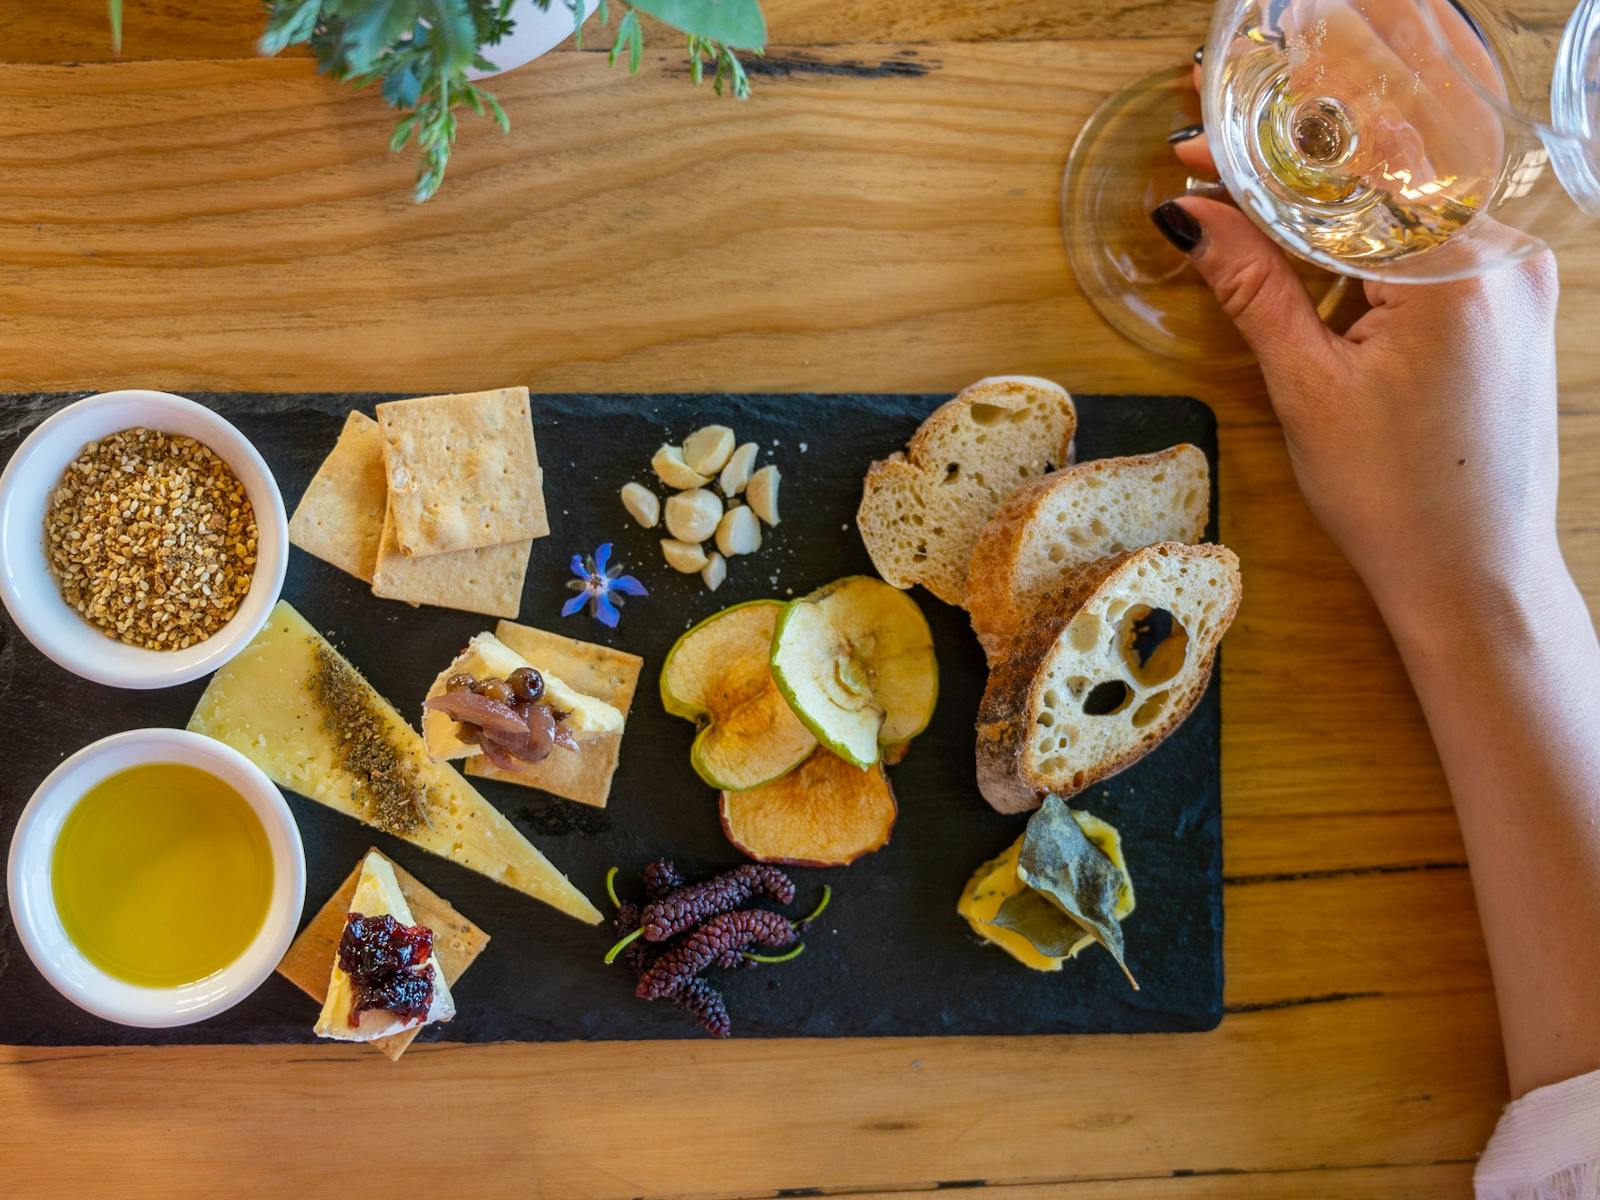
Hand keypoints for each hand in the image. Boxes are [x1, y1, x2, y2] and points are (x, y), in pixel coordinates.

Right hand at [1155, 99, 1564, 629]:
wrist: (1475, 575)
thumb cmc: (1397, 499)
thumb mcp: (1308, 387)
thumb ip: (1251, 286)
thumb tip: (1190, 216)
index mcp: (1456, 272)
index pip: (1349, 172)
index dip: (1261, 157)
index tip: (1197, 154)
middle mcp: (1504, 257)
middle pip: (1380, 182)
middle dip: (1289, 183)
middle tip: (1211, 192)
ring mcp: (1516, 279)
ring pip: (1401, 213)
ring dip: (1325, 222)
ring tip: (1255, 248)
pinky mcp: (1511, 304)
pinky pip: (1428, 249)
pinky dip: (1366, 255)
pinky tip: (1320, 286)